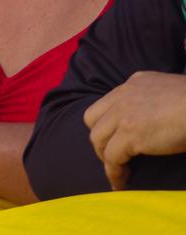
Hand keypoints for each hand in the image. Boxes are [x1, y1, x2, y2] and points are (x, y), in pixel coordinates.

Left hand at [84, 71, 185, 189]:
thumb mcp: (173, 94)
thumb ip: (157, 103)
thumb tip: (155, 125)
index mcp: (135, 83)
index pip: (107, 103)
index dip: (107, 123)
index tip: (114, 139)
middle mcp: (124, 95)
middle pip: (93, 119)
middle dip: (100, 139)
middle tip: (113, 155)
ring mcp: (124, 114)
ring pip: (98, 139)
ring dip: (105, 157)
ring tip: (118, 172)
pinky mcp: (130, 134)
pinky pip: (112, 158)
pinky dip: (114, 173)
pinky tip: (121, 183)